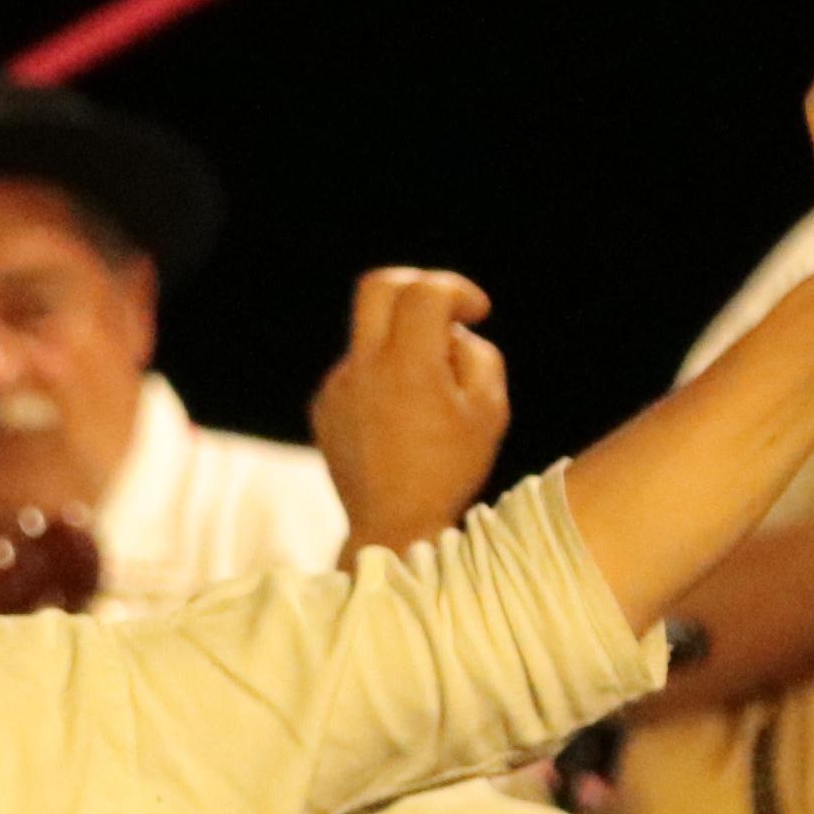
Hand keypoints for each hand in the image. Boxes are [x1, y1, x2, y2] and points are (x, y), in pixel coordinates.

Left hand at [310, 266, 510, 549]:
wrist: (393, 528)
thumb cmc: (451, 471)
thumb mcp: (489, 411)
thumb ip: (477, 355)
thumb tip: (449, 333)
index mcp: (407, 366)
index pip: (426, 292)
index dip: (458, 290)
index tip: (478, 312)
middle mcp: (364, 368)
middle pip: (378, 286)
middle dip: (416, 285)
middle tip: (442, 307)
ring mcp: (337, 386)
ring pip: (372, 337)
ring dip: (404, 347)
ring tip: (430, 401)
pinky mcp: (324, 406)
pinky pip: (358, 372)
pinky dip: (383, 378)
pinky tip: (402, 422)